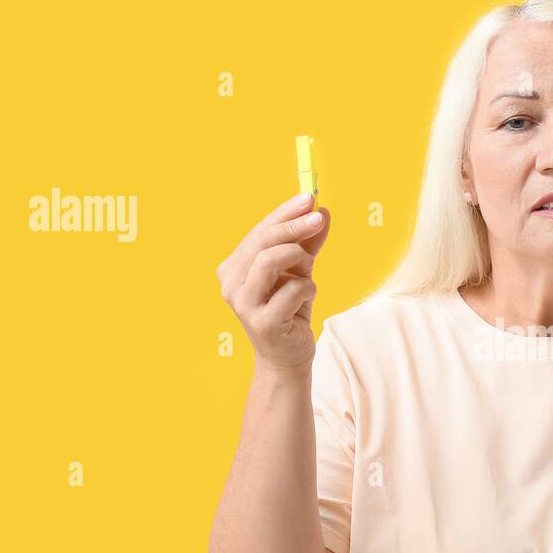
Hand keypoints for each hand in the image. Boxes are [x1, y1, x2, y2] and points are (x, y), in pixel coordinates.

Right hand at [216, 191, 331, 374]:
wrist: (289, 355)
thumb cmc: (291, 309)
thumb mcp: (301, 270)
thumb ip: (309, 242)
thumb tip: (322, 211)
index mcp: (234, 268)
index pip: (259, 231)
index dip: (284, 213)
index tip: (309, 198)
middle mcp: (231, 284)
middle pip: (262, 242)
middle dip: (293, 226)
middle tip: (318, 217)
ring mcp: (243, 304)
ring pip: (269, 261)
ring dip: (297, 257)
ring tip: (308, 269)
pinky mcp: (262, 322)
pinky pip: (292, 290)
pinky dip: (308, 288)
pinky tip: (306, 299)